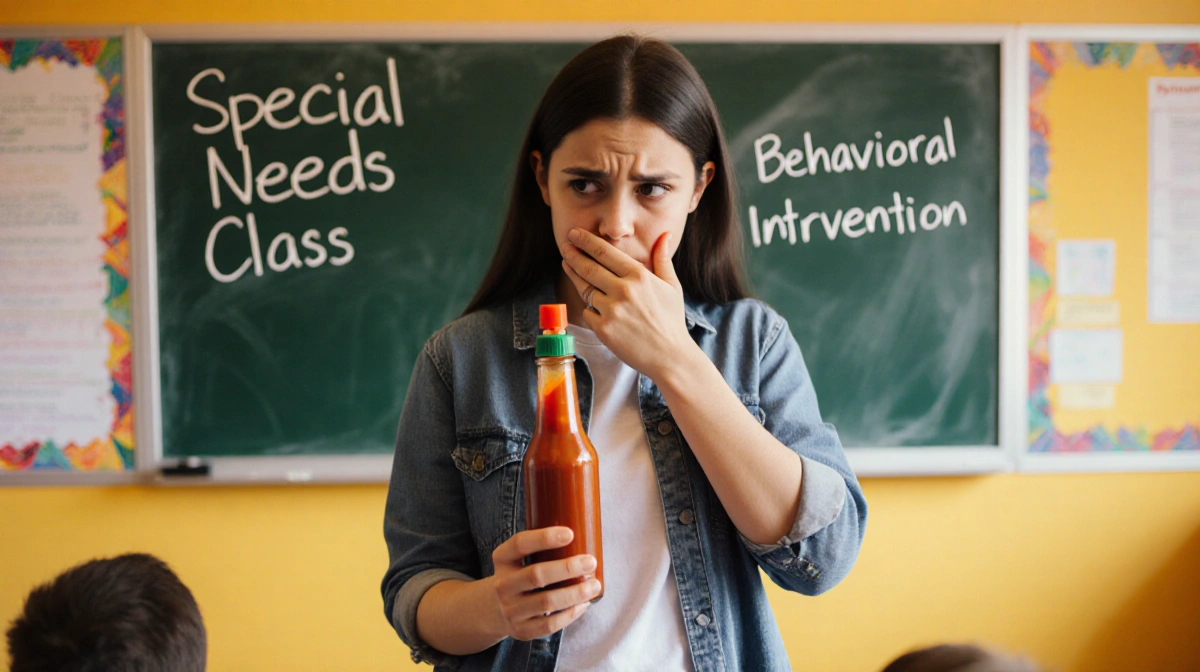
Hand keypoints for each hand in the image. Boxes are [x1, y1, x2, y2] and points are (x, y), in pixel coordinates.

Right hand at [486, 527, 600, 640]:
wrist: (493, 610)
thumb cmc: (518, 577)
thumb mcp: (517, 559)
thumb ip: (540, 548)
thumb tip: (583, 534)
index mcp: (502, 560)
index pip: (519, 544)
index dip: (544, 537)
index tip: (570, 533)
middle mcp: (502, 585)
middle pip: (536, 575)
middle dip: (567, 568)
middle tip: (590, 562)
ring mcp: (511, 610)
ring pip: (546, 602)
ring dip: (574, 593)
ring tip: (594, 585)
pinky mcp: (522, 630)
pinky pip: (550, 624)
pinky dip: (571, 614)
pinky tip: (584, 604)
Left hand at [560, 228, 698, 380]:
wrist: (670, 356)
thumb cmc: (671, 321)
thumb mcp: (672, 286)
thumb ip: (662, 259)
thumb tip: (665, 235)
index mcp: (639, 276)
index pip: (605, 252)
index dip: (586, 241)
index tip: (574, 233)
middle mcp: (623, 290)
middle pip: (588, 267)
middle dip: (573, 254)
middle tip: (564, 246)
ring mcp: (611, 311)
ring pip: (584, 289)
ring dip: (573, 276)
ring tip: (566, 265)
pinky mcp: (603, 329)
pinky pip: (587, 312)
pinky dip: (589, 308)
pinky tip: (590, 303)